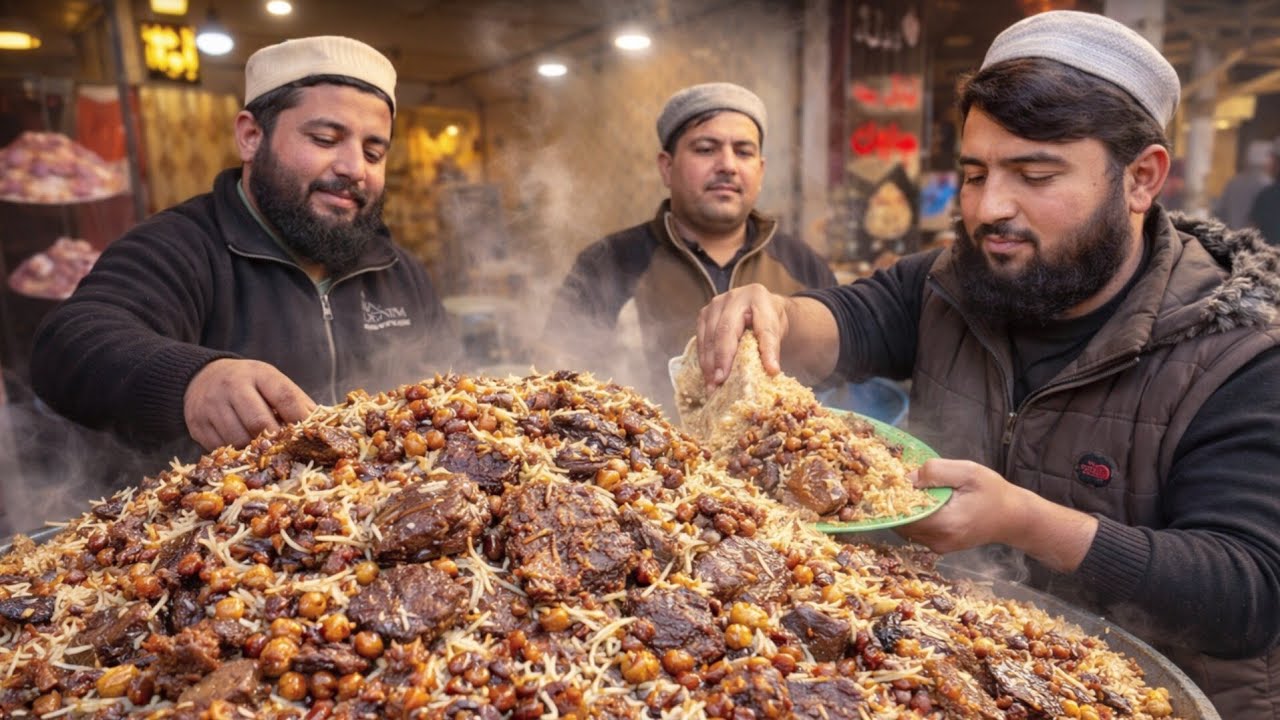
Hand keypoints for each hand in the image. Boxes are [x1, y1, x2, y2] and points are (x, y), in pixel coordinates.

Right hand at [184, 358, 315, 450]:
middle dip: (277, 440)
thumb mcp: (271, 381)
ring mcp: (211, 405)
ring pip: (239, 439)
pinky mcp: (197, 424)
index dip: (299, 419)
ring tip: (266, 453)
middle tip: (287, 452)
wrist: (202, 377)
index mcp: (258, 373)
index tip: (308, 435)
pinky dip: (236, 454)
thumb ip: (295, 401)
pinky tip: (245, 453)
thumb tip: (323, 425)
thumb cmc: (248, 384)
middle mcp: (232, 386)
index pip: (284, 396)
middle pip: (259, 422)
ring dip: (256, 451)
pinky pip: (221, 448)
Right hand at [696, 283, 789, 387]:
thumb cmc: (768, 319)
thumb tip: (772, 370)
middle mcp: (733, 297)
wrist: (757, 307)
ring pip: (709, 337)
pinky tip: (707, 376)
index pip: (763, 327)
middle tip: (721, 383)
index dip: (765, 350)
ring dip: (709, 364)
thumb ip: (773, 347)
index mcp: (758, 297)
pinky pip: (701, 340)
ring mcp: (715, 305)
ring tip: (712, 386)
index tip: (768, 371)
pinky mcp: (704, 315)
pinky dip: (704, 360)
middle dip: (722, 359)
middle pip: (726, 331)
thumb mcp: (777, 331)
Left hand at [895, 459, 1026, 553]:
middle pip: (901, 523)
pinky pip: (916, 532)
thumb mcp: (968, 472)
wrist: (1013, 518)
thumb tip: (907, 478)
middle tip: (898, 482)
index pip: (904, 514)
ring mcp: (938, 547)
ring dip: (903, 511)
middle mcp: (939, 541)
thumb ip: (936, 472)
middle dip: (895, 503)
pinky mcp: (940, 547)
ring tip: (912, 491)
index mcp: (945, 523)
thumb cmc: (993, 492)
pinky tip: (922, 503)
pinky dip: (913, 517)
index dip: (893, 496)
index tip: (891, 480)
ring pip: (905, 529)